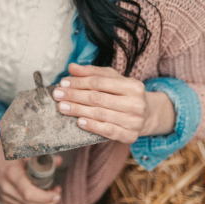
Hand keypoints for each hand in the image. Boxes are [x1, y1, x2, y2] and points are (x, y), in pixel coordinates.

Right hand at [0, 120, 60, 203]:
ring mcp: (4, 198)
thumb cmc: (0, 150)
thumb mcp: (21, 151)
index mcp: (11, 175)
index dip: (47, 197)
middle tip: (57, 194)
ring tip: (51, 199)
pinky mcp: (3, 201)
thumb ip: (40, 158)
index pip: (30, 195)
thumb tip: (58, 160)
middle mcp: (6, 190)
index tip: (56, 192)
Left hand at [52, 63, 168, 143]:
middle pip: (97, 98)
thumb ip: (92, 72)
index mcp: (133, 86)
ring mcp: (134, 121)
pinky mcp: (130, 136)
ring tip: (62, 107)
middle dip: (74, 96)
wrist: (147, 115)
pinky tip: (79, 121)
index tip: (63, 83)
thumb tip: (72, 67)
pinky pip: (107, 131)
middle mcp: (136, 104)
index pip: (99, 82)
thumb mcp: (112, 79)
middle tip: (57, 95)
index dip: (79, 82)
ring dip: (77, 110)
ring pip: (100, 114)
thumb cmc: (124, 94)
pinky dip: (91, 126)